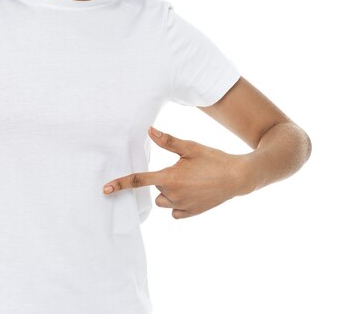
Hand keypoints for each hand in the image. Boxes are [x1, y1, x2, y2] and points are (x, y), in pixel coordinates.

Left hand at [102, 127, 244, 219]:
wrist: (238, 177)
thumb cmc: (213, 159)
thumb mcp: (190, 147)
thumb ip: (167, 141)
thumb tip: (149, 130)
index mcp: (170, 177)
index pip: (139, 181)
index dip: (121, 183)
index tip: (105, 189)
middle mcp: (173, 195)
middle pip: (156, 189)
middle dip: (163, 180)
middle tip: (183, 170)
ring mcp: (183, 206)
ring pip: (163, 201)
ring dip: (169, 193)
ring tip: (188, 182)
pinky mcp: (192, 213)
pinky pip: (175, 212)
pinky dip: (178, 204)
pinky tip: (191, 193)